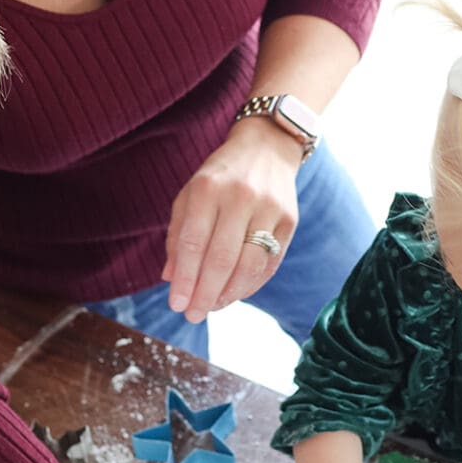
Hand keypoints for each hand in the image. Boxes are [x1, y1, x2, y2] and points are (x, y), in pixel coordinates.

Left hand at [162, 119, 300, 322]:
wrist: (267, 147)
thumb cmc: (220, 176)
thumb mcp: (191, 195)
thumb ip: (179, 235)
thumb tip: (171, 278)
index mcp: (208, 188)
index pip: (193, 243)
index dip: (184, 278)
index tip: (176, 304)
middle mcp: (240, 197)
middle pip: (221, 258)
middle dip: (205, 293)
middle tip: (193, 315)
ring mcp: (269, 208)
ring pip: (248, 265)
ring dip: (229, 294)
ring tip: (212, 306)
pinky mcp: (290, 219)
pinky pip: (270, 262)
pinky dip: (251, 284)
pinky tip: (235, 294)